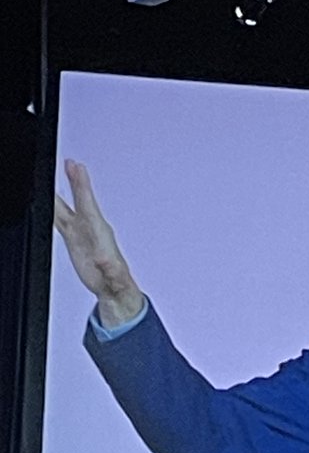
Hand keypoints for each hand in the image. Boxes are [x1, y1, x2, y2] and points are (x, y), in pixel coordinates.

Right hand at [55, 159, 144, 326]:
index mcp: (101, 234)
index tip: (79, 170)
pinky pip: (60, 219)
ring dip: (61, 191)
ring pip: (66, 207)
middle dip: (75, 182)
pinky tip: (47, 198)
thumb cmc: (117, 283)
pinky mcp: (73, 239)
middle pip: (80, 201)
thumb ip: (111, 270)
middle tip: (71, 162)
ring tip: (57, 173)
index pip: (89, 206)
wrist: (114, 290)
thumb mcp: (116, 279)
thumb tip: (105, 262)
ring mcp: (81, 233)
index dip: (83, 188)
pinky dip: (53, 207)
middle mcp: (91, 229)